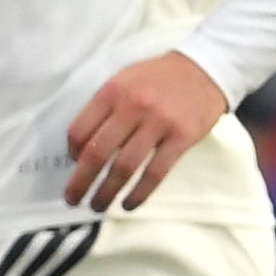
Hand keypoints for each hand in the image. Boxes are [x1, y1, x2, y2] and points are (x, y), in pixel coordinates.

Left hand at [62, 52, 228, 211]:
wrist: (204, 69)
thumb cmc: (157, 79)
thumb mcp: (123, 81)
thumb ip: (103, 109)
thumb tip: (81, 149)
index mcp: (112, 92)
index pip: (80, 130)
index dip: (71, 153)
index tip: (72, 165)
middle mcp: (133, 106)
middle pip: (97, 153)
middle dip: (81, 182)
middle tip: (72, 199)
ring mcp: (159, 122)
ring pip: (125, 167)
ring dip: (107, 192)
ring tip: (97, 206)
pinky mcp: (182, 137)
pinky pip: (156, 173)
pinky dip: (139, 193)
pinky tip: (128, 204)